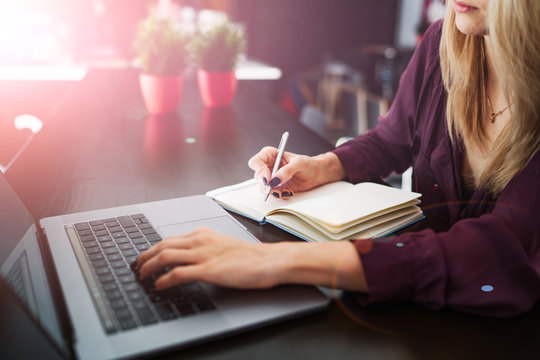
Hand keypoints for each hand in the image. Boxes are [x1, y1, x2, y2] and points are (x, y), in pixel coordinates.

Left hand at [136, 227, 282, 289]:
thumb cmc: (252, 256)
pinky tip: (159, 286)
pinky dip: (163, 280)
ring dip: (149, 267)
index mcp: (203, 233)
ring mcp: (203, 254)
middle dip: (145, 257)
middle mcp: (200, 240)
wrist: (269, 261)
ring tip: (142, 277)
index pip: (170, 239)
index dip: (153, 249)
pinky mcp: (208, 270)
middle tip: (137, 267)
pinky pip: (177, 274)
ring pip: (164, 256)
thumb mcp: (224, 245)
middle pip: (162, 245)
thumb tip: (194, 258)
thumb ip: (207, 248)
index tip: (145, 257)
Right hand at [247, 148, 345, 197]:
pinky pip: (272, 194)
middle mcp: (269, 166)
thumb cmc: (308, 164)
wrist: (316, 174)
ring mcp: (271, 178)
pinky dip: (278, 195)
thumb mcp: (299, 164)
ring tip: (285, 190)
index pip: (256, 162)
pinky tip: (288, 192)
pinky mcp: (276, 187)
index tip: (268, 179)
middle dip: (264, 184)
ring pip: (263, 187)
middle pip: (257, 176)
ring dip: (272, 191)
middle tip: (273, 188)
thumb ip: (287, 171)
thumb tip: (276, 179)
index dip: (260, 171)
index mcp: (271, 155)